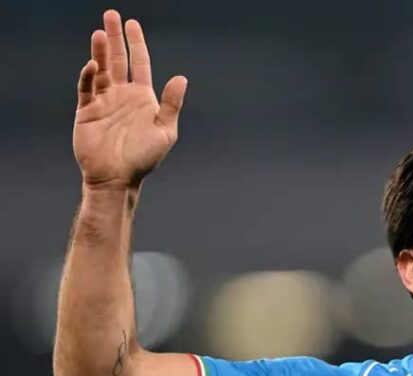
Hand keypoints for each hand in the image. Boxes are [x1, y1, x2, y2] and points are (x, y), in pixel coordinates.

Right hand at [74, 10, 186, 188]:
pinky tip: (93, 65)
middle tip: (111, 15)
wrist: (118, 178)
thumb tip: (181, 78)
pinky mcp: (87, 111)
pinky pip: (87, 88)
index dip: (136, 43)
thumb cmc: (144, 158)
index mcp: (142, 97)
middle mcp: (122, 95)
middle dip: (114, 38)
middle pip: (117, 59)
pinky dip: (89, 76)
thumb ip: (171, 104)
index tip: (132, 24)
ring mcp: (103, 101)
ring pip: (101, 70)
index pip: (139, 63)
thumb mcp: (165, 131)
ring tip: (98, 33)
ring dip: (99, 52)